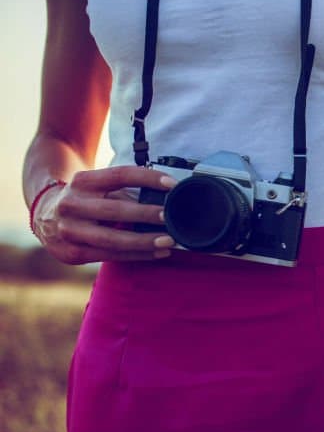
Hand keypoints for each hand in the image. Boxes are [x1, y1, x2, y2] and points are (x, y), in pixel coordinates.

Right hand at [32, 165, 177, 263]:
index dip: (147, 178)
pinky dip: (137, 255)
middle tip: (172, 217)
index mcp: (83, 182)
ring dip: (145, 241)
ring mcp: (70, 230)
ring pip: (112, 239)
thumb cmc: (84, 201)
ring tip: (170, 241)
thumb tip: (166, 200)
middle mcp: (72, 204)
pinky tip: (157, 253)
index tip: (172, 184)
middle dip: (146, 214)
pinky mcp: (72, 253)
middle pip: (115, 210)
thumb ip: (123, 192)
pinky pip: (110, 256)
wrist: (43, 216)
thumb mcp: (96, 188)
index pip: (120, 175)